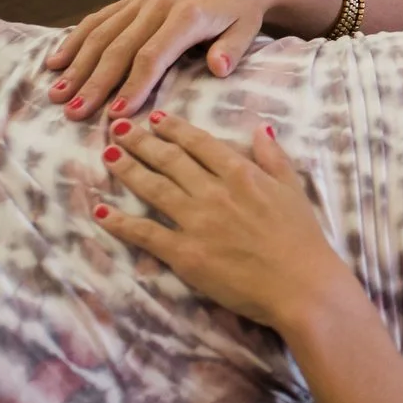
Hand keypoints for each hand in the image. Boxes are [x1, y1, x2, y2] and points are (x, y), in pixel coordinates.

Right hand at [44, 0, 315, 120]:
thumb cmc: (242, 14)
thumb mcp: (246, 31)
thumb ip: (231, 50)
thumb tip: (218, 68)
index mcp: (186, 17)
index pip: (152, 56)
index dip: (133, 86)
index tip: (116, 114)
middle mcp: (158, 6)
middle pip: (118, 49)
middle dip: (94, 83)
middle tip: (73, 113)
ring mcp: (141, 1)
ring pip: (101, 34)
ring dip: (76, 65)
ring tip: (57, 95)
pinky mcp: (133, 0)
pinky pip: (98, 19)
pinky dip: (75, 39)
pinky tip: (55, 61)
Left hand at [93, 112, 356, 332]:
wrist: (301, 285)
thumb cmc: (302, 238)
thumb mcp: (292, 189)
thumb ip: (273, 157)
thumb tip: (260, 128)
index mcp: (240, 173)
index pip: (199, 143)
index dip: (173, 128)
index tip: (154, 118)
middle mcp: (213, 191)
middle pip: (169, 160)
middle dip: (140, 141)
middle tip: (117, 128)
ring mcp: (196, 222)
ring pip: (152, 188)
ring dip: (126, 169)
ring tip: (107, 154)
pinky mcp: (184, 254)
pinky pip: (145, 233)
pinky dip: (120, 222)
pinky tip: (101, 211)